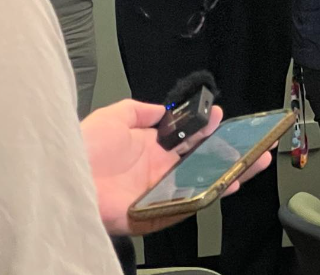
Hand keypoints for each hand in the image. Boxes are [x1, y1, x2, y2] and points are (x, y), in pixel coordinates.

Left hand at [80, 100, 272, 235]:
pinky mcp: (160, 210)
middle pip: (203, 160)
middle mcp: (158, 170)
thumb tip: (162, 109)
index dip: (207, 127)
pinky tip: (230, 182)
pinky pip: (192, 203)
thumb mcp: (113, 116)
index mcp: (149, 148)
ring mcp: (161, 190)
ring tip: (254, 161)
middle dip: (231, 150)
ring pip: (205, 181)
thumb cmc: (81, 150)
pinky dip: (213, 193)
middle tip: (255, 142)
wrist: (64, 180)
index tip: (220, 116)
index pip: (188, 137)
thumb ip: (140, 110)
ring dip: (232, 171)